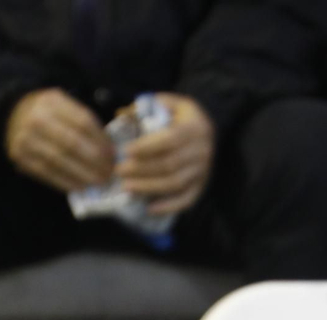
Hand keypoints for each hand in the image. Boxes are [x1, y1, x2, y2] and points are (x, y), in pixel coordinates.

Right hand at [5, 88, 115, 192]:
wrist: (12, 115)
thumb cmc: (48, 112)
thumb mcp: (64, 105)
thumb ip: (84, 121)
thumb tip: (108, 149)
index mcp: (52, 101)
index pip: (82, 122)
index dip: (100, 141)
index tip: (113, 154)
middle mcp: (36, 119)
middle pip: (71, 143)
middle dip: (94, 161)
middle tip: (109, 173)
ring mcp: (25, 139)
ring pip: (59, 161)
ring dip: (82, 175)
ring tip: (99, 182)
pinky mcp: (20, 157)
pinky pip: (46, 173)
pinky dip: (65, 182)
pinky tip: (81, 187)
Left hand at [118, 93, 214, 215]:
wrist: (208, 130)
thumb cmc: (181, 117)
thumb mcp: (170, 103)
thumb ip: (148, 106)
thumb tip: (122, 115)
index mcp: (194, 128)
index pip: (170, 140)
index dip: (147, 147)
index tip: (125, 151)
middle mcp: (202, 151)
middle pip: (169, 164)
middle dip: (141, 169)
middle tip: (118, 171)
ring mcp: (202, 171)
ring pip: (174, 184)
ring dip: (149, 187)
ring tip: (126, 187)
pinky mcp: (201, 186)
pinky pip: (186, 200)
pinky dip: (168, 207)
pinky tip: (149, 209)